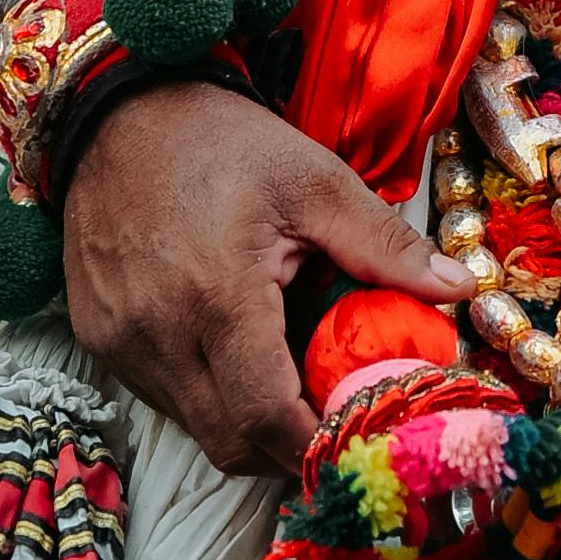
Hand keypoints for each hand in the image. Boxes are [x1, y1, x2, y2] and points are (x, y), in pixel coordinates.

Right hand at [59, 77, 463, 475]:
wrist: (117, 111)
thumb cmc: (221, 142)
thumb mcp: (313, 180)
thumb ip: (384, 244)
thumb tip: (460, 288)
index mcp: (218, 295)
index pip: (267, 418)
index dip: (316, 447)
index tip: (357, 443)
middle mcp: (160, 334)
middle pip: (232, 441)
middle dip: (287, 447)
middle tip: (331, 415)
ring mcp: (122, 343)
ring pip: (195, 425)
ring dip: (247, 420)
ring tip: (286, 373)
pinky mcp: (99, 339)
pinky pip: (163, 396)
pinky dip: (208, 392)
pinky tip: (234, 348)